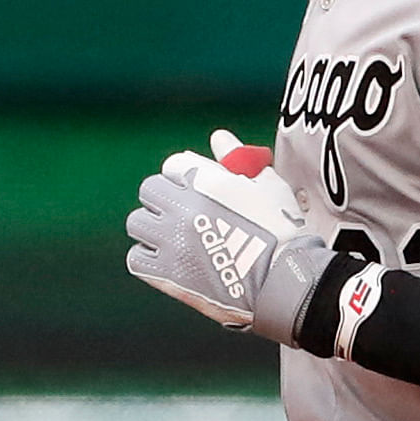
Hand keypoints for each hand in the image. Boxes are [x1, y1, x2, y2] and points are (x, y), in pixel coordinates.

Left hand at [125, 133, 331, 338]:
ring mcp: (172, 241)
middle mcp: (184, 207)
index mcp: (207, 181)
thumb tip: (219, 138)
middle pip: (150, 190)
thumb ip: (238, 157)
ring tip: (172, 238)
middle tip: (182, 213)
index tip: (195, 188)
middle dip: (164, 197)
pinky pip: (137, 259)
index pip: (174, 165)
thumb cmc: (281, 232)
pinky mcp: (167, 274)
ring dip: (152, 227)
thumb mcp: (267, 184)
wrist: (282, 282)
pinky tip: (166, 261)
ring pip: (138, 223)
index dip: (185, 176)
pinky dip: (147, 258)